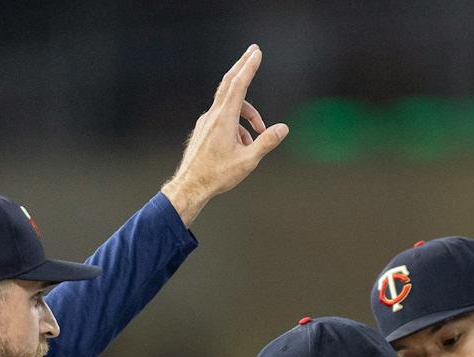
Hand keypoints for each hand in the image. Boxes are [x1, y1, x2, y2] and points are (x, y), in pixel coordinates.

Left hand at [160, 44, 287, 225]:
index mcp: (224, 119)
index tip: (256, 53)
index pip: (239, 85)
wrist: (190, 186)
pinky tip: (241, 146)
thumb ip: (266, 142)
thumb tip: (283, 128)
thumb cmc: (217, 175)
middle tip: (253, 52)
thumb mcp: (248, 160)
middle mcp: (213, 115)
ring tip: (257, 138)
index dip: (249, 67)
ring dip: (247, 116)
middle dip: (242, 67)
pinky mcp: (203, 130)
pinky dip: (236, 125)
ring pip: (230, 107)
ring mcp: (206, 121)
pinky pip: (223, 119)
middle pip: (229, 84)